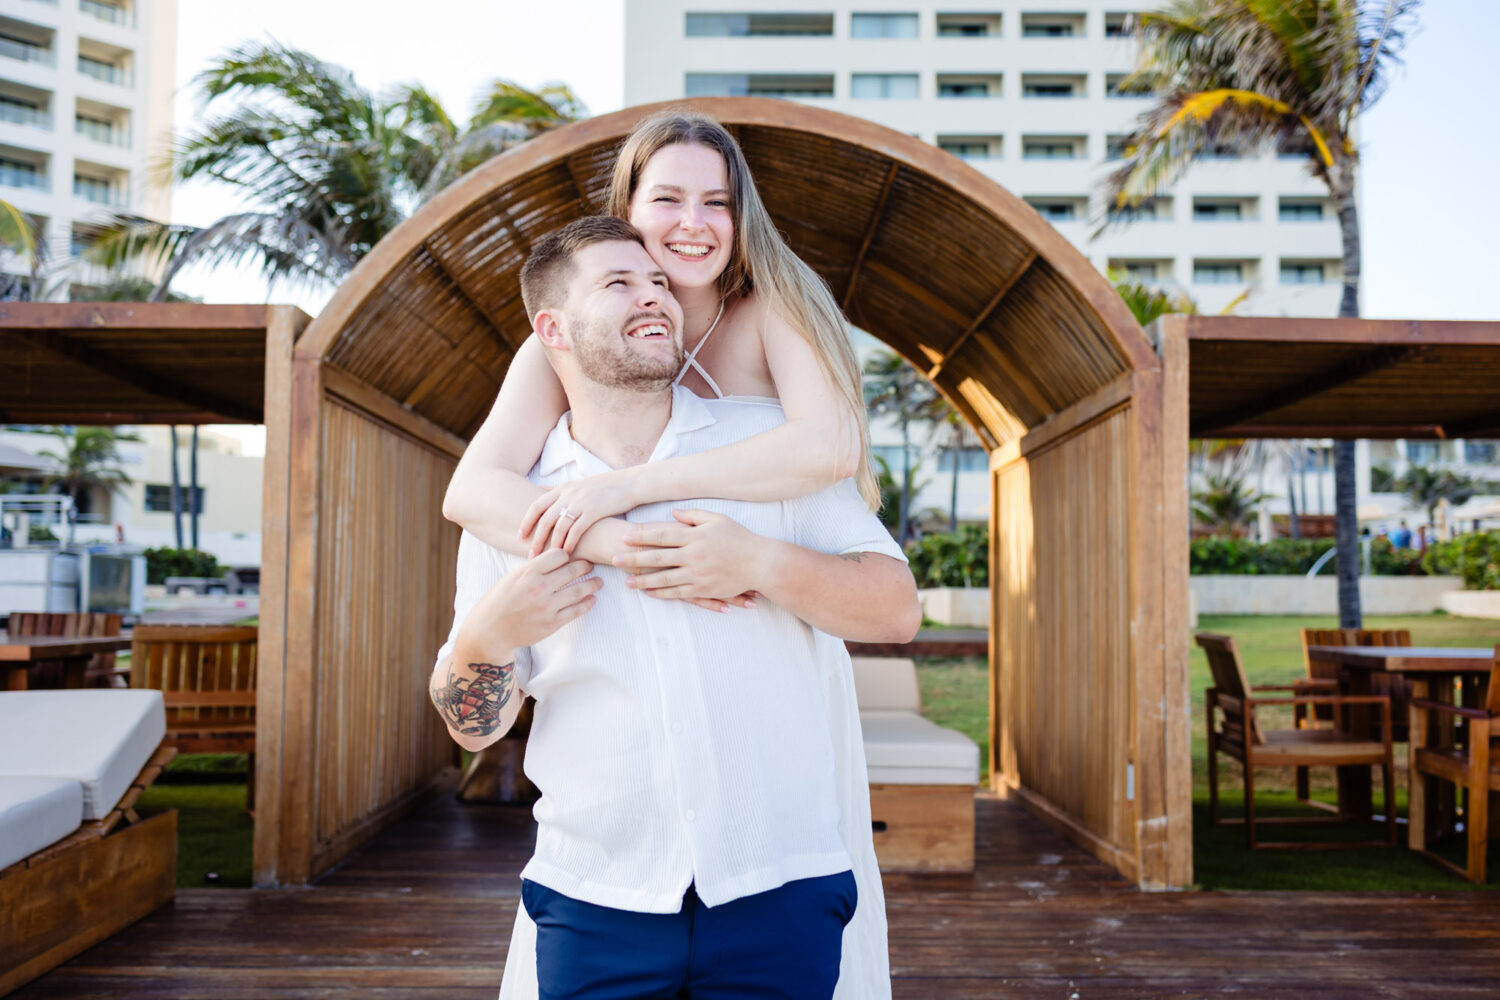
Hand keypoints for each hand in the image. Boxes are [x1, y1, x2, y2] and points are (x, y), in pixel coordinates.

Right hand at [458, 549, 600, 651]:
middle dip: (585, 566)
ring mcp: (547, 606)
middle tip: (591, 565)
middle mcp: (540, 587)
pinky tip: (592, 599)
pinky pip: (576, 610)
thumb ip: (534, 568)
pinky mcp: (552, 623)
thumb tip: (557, 558)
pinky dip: (587, 603)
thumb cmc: (499, 600)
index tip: (569, 558)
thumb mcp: (512, 577)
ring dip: (592, 584)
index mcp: (528, 572)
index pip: (559, 555)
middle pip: (572, 570)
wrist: (490, 630)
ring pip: (579, 590)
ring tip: (599, 582)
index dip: (566, 555)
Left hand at [520, 470, 637, 555]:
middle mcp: (568, 494)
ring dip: (552, 544)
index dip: (526, 521)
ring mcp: (581, 502)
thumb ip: (561, 490)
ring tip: (548, 558)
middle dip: (536, 539)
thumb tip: (542, 491)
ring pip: (559, 526)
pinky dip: (570, 543)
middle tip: (531, 555)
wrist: (630, 483)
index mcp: (563, 488)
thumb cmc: (606, 486)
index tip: (520, 536)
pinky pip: (576, 530)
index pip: (536, 505)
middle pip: (544, 519)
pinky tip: (568, 554)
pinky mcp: (593, 511)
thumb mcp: (579, 484)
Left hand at [613, 509, 766, 601]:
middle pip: (657, 558)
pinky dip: (662, 593)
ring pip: (664, 579)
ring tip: (627, 582)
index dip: (641, 537)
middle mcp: (693, 556)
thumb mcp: (717, 519)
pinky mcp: (703, 589)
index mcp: (695, 537)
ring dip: (643, 581)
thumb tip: (674, 514)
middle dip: (634, 559)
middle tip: (614, 560)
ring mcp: (697, 575)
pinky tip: (649, 593)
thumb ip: (694, 516)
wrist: (760, 563)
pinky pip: (678, 593)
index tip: (624, 538)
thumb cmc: (739, 538)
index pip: (662, 535)